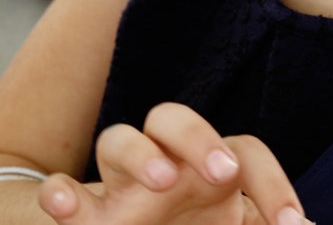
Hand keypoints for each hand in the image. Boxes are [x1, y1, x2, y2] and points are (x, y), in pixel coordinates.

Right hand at [37, 104, 307, 224]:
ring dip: (139, 154)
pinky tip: (63, 202)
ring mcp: (122, 185)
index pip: (245, 150)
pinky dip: (59, 194)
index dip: (273, 185)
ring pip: (117, 138)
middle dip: (198, 137)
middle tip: (224, 171)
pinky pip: (62, 190)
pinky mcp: (86, 214)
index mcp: (212, 169)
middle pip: (173, 118)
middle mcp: (166, 164)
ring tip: (162, 180)